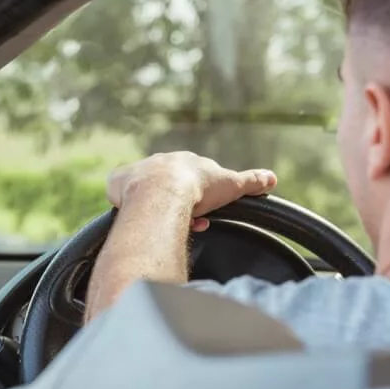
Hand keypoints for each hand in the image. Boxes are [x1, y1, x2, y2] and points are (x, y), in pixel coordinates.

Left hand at [106, 151, 276, 231]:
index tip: (201, 217)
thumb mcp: (231, 185)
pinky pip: (118, 189)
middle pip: (168, 187)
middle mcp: (159, 163)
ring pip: (144, 190)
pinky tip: (130, 214)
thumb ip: (251, 181)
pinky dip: (122, 199)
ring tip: (161, 225)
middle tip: (183, 224)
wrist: (163, 191)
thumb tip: (272, 178)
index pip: (192, 181)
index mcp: (185, 163)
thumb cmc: (198, 188)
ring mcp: (137, 171)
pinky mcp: (117, 181)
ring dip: (153, 207)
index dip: (198, 200)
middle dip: (177, 205)